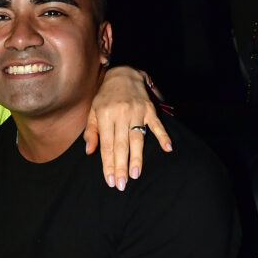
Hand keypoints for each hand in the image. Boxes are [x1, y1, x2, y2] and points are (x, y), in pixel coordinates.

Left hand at [85, 67, 171, 189]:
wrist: (123, 73)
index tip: (110, 180)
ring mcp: (136, 111)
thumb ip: (91, 132)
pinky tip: (167, 148)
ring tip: (135, 174)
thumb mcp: (93, 111)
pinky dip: (163, 136)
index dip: (108, 164)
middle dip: (121, 166)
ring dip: (137, 157)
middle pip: (121, 145)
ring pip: (137, 138)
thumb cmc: (105, 96)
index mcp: (105, 116)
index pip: (106, 145)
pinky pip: (157, 124)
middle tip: (121, 185)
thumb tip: (89, 151)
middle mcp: (121, 114)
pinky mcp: (149, 109)